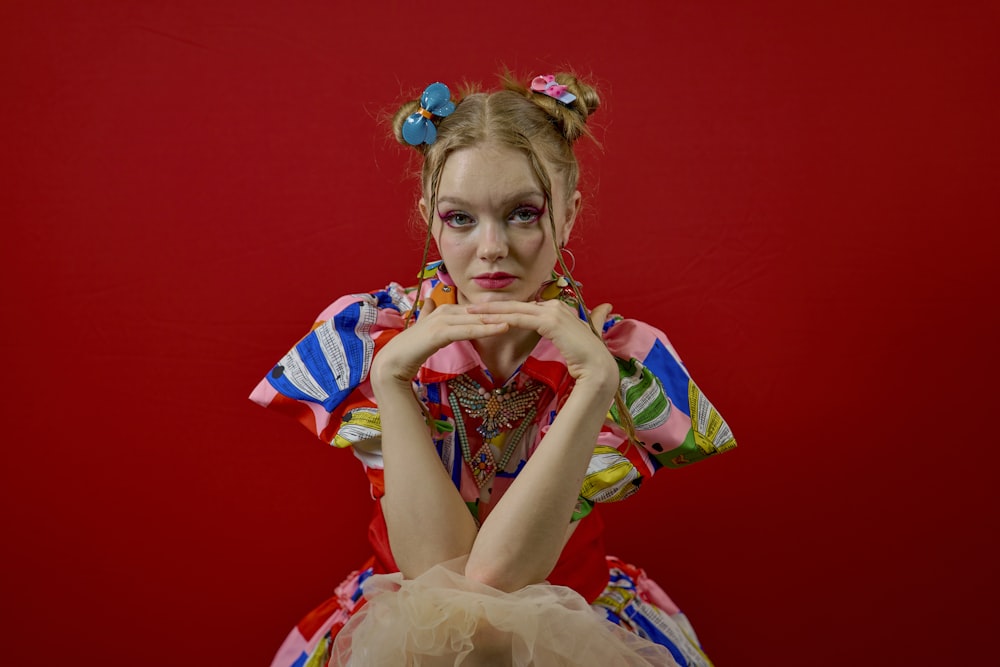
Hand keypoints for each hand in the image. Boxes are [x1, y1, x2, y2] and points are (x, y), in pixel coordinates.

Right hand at [370, 298, 509, 386]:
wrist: (393, 363)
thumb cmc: (411, 349)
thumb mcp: (425, 329)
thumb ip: (429, 315)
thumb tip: (429, 301)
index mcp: (445, 311)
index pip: (477, 310)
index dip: (497, 311)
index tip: (519, 312)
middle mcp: (444, 311)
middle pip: (480, 312)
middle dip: (504, 313)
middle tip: (528, 312)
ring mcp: (441, 320)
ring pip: (476, 319)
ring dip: (499, 319)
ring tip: (521, 318)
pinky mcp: (439, 332)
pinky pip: (467, 330)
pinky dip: (485, 328)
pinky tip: (501, 329)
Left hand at [466, 300, 617, 390]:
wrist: (599, 369)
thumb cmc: (586, 360)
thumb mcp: (571, 342)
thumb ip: (569, 330)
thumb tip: (588, 317)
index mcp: (559, 310)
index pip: (526, 308)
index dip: (505, 309)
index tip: (486, 312)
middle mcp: (556, 306)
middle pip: (518, 305)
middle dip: (493, 306)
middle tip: (470, 307)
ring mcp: (554, 312)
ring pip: (515, 310)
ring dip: (491, 311)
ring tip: (471, 312)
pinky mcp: (550, 322)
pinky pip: (520, 320)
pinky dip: (502, 320)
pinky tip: (486, 322)